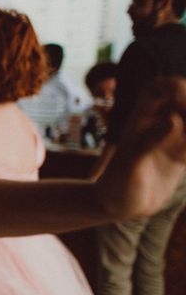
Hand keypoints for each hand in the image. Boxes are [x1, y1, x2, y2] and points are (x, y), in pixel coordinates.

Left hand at [97, 77, 185, 218]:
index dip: (176, 87)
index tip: (182, 102)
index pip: (160, 87)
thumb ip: (149, 141)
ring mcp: (170, 139)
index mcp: (140, 119)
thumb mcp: (130, 164)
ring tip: (185, 150)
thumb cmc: (116, 185)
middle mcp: (156, 124)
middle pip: (183, 98)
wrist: (117, 208)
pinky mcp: (180, 155)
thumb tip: (173, 119)